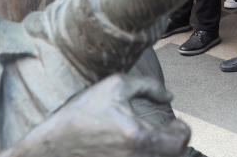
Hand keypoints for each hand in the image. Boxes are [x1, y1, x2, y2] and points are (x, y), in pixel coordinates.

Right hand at [11, 74, 189, 156]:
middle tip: (166, 130)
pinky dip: (143, 154)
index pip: (180, 144)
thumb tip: (169, 95)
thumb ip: (148, 86)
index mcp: (139, 138)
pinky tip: (133, 145)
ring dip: (158, 149)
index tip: (176, 122)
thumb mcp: (115, 86)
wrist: (52, 145)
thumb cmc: (82, 113)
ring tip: (148, 137)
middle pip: (171, 156)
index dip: (183, 132)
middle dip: (172, 142)